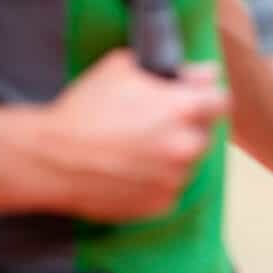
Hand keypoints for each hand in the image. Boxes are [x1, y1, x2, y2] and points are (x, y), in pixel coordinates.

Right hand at [42, 49, 228, 221]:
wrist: (51, 158)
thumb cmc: (84, 109)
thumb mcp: (124, 69)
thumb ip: (175, 70)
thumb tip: (206, 73)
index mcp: (184, 109)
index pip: (222, 101)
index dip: (206, 97)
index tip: (193, 99)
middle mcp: (187, 145)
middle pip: (205, 133)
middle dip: (187, 126)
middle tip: (152, 123)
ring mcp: (176, 178)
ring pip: (188, 162)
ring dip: (172, 154)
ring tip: (135, 148)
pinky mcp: (162, 203)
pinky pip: (171, 187)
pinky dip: (157, 180)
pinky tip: (130, 169)